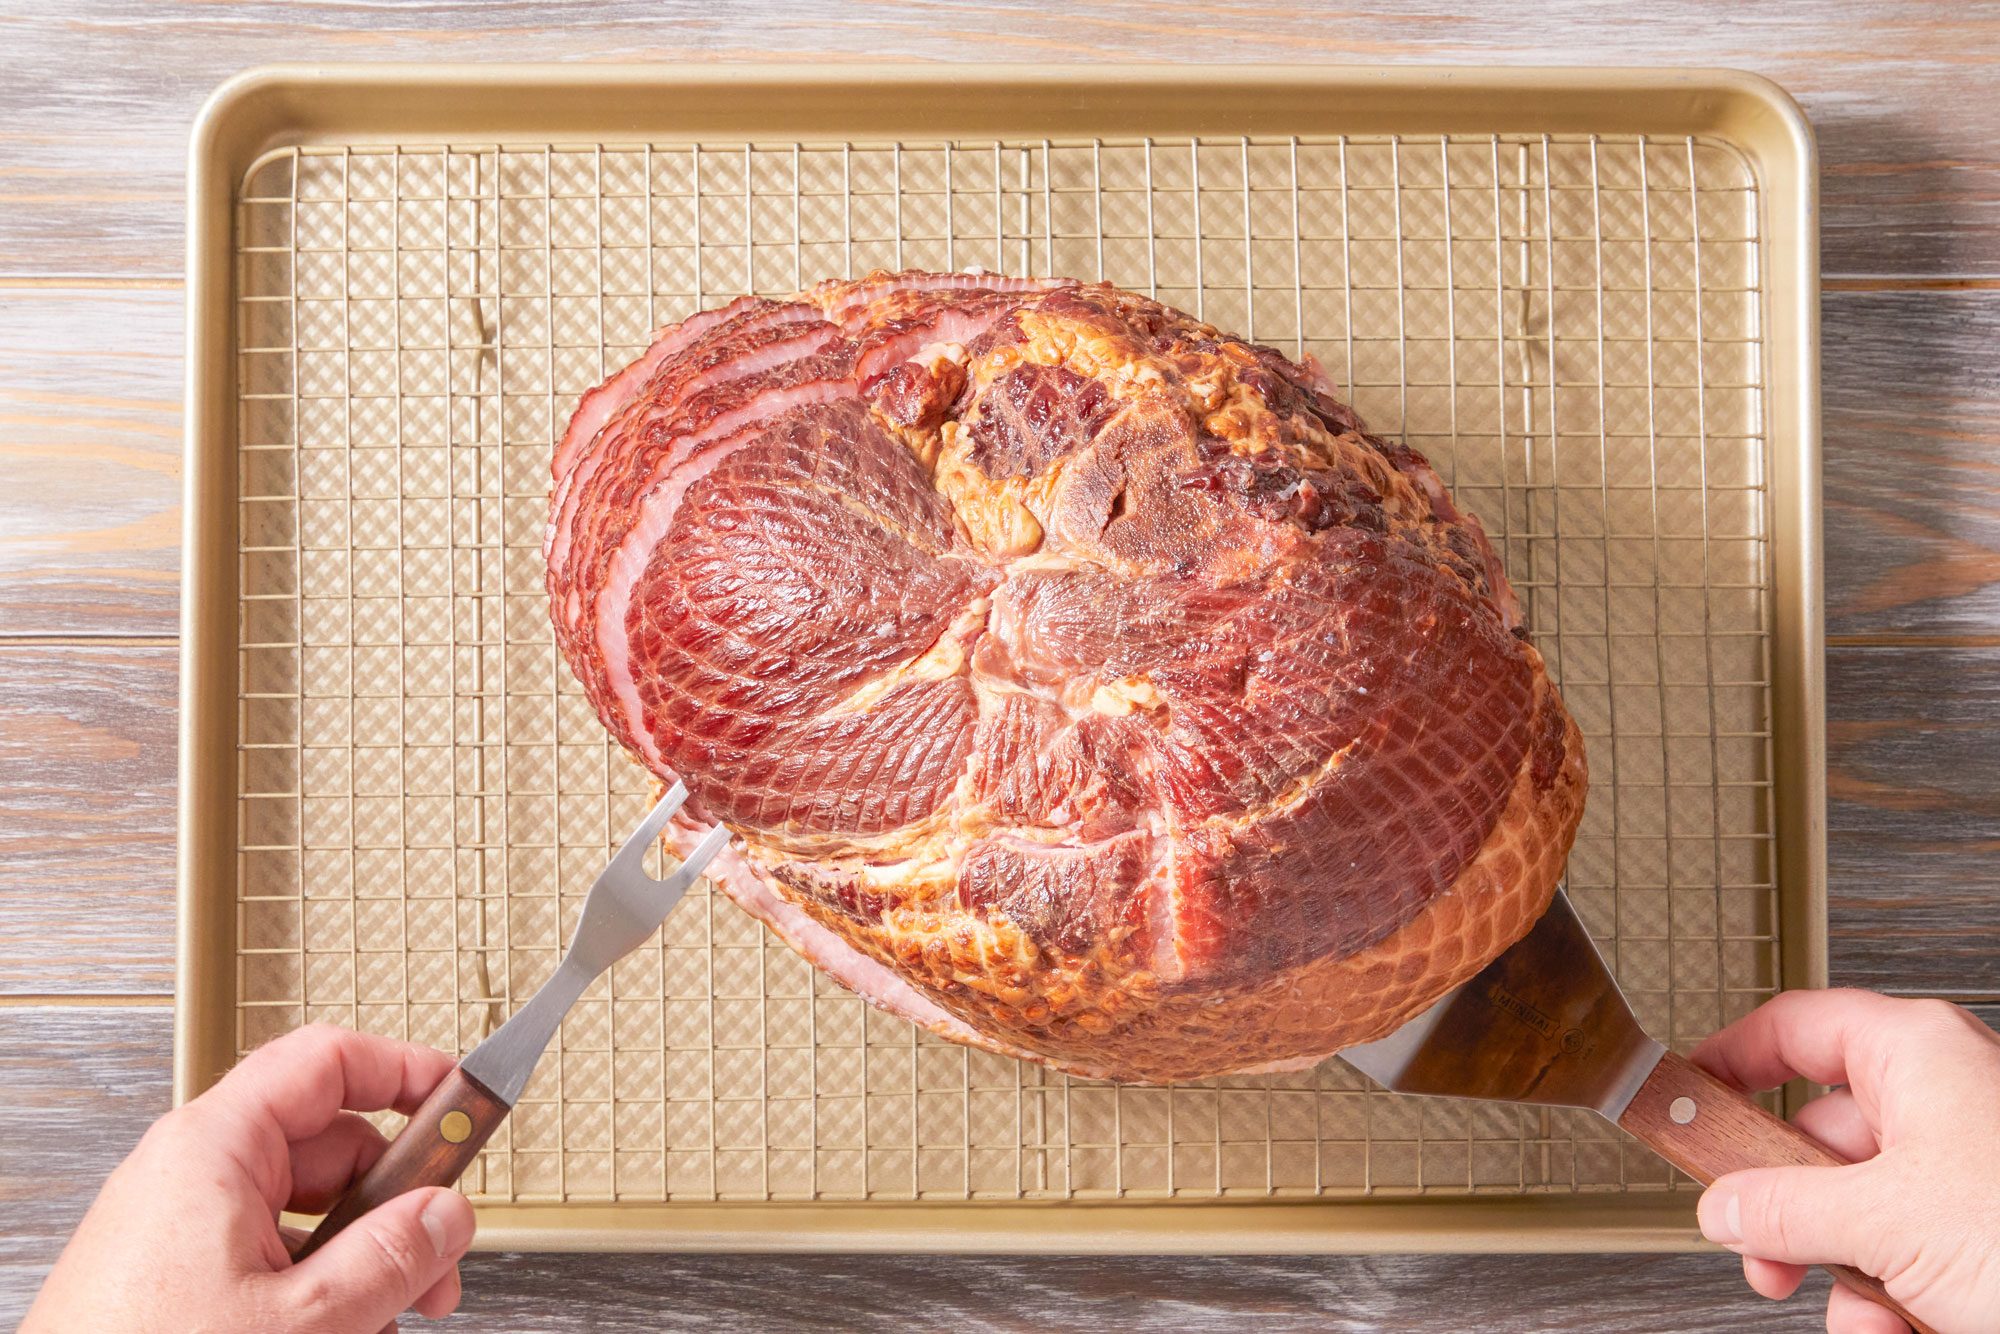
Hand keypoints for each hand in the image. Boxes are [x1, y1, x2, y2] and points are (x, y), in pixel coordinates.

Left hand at [24, 1023, 474, 1332]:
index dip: (407, 1071)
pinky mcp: (172, 1281)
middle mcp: (191, 1174)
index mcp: (213, 1147)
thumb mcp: (302, 1318)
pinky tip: (338, 1330)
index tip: (465, 1099)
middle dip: (399, 1200)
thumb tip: (446, 1215)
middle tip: (441, 1253)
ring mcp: (178, 1229)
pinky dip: (315, 1287)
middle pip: (332, 1145)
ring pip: (307, 1211)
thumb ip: (389, 1259)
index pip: (328, 1061)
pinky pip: (268, 1256)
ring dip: (362, 1257)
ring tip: (384, 1317)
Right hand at [1692, 990, 1999, 1332]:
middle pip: (1820, 1139)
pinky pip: (1910, 1253)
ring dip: (1849, 1278)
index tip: (1683, 1093)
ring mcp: (1971, 1164)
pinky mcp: (1988, 1226)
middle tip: (1759, 1254)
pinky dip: (1898, 1300)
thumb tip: (1721, 1205)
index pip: (1794, 1027)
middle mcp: (1943, 1097)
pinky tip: (1905, 1326)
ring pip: (1863, 1212)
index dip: (1730, 1059)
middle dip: (1793, 1219)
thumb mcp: (1882, 1219)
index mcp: (1914, 1053)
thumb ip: (1778, 1206)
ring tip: (1868, 1317)